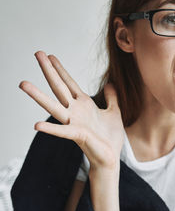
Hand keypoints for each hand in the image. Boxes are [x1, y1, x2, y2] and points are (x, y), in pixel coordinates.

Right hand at [20, 51, 124, 169]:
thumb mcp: (114, 111)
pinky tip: (36, 125)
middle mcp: (75, 111)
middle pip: (59, 87)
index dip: (61, 69)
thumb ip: (111, 98)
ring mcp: (74, 123)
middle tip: (37, 53)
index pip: (69, 83)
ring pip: (54, 106)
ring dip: (39, 96)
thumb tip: (110, 83)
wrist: (111, 157)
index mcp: (84, 104)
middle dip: (49, 70)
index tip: (51, 55)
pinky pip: (63, 132)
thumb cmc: (110, 136)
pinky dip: (51, 129)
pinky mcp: (78, 135)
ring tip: (23, 83)